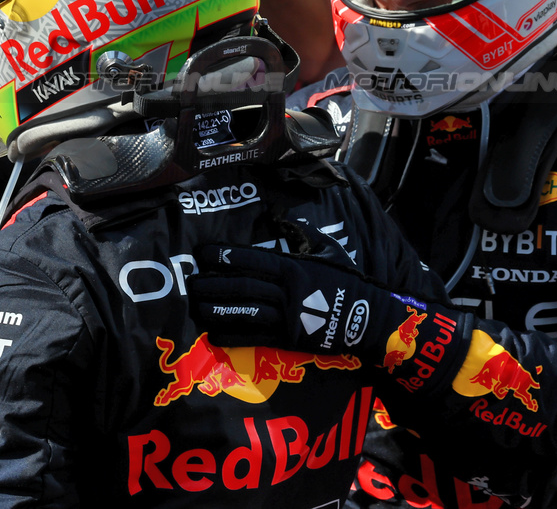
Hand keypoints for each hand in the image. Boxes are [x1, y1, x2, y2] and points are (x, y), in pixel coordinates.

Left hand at [188, 236, 467, 393]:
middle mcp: (286, 290)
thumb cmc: (347, 282)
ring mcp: (287, 316)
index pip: (252, 258)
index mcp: (293, 266)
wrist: (367, 319)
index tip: (202, 253)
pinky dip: (232, 334)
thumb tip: (280, 217)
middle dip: (212, 283)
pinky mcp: (288, 338)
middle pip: (241, 285)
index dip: (225, 256)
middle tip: (190, 281)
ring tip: (195, 306)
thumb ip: (301, 235)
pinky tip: (214, 332)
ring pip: (243, 311)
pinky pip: (254, 336)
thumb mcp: (327, 251)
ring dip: (216, 309)